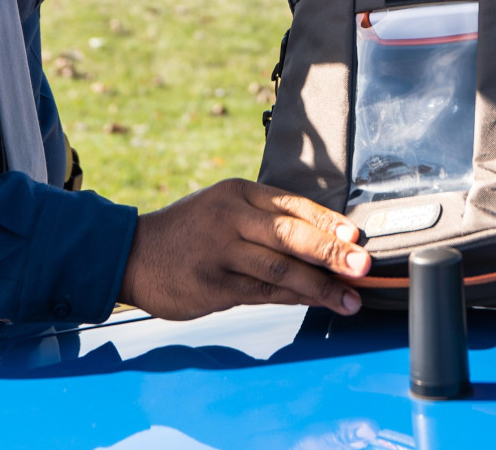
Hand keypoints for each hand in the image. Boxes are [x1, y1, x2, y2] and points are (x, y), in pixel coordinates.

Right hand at [119, 179, 370, 320]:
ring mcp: (220, 253)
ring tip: (348, 299)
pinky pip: (261, 294)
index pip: (293, 205)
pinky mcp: (213, 286)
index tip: (357, 236)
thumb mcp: (223, 209)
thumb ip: (265, 220)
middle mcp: (230, 218)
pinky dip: (292, 300)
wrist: (132, 253)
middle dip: (332, 252)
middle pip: (290, 235)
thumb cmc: (188, 232)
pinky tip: (313, 303)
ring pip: (280, 270)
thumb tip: (324, 241)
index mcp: (237, 193)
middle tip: (363, 266)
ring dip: (319, 286)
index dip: (329, 222)